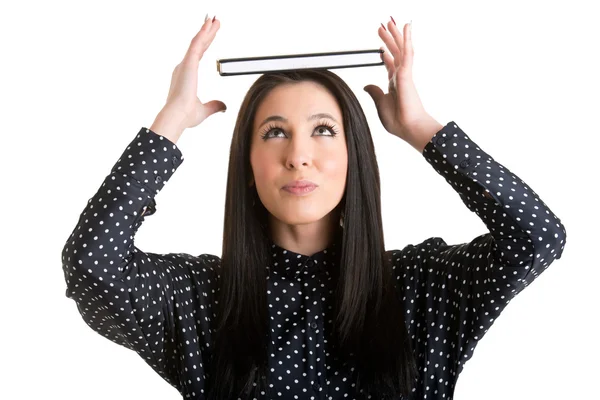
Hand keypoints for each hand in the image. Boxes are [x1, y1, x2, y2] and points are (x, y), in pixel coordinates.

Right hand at [160, 15, 225, 130]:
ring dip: (206, 29)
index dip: (205, 44)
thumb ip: (214, 106)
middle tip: (213, 21)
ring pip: (198, 41)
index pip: (198, 55)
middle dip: (206, 33)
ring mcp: (186, 64)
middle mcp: (184, 67)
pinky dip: (203, 33)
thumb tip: (223, 107)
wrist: (177, 116)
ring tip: (214, 19)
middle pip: (198, 45)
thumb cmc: (185, 115)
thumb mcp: (204, 110)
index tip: (210, 35)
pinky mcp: (188, 63)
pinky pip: (196, 44)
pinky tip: (208, 24)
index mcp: (186, 76)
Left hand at [363, 19, 431, 143]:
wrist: (409, 128)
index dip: (385, 55)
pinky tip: (406, 28)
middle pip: (394, 53)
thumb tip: (367, 85)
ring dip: (395, 35)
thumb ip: (375, 93)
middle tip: (382, 27)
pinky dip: (406, 39)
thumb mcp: (381, 105)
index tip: (380, 47)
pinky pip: (406, 53)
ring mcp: (404, 74)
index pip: (390, 65)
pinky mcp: (406, 74)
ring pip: (400, 49)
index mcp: (394, 84)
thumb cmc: (398, 121)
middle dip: (388, 40)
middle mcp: (401, 77)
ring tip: (390, 22)